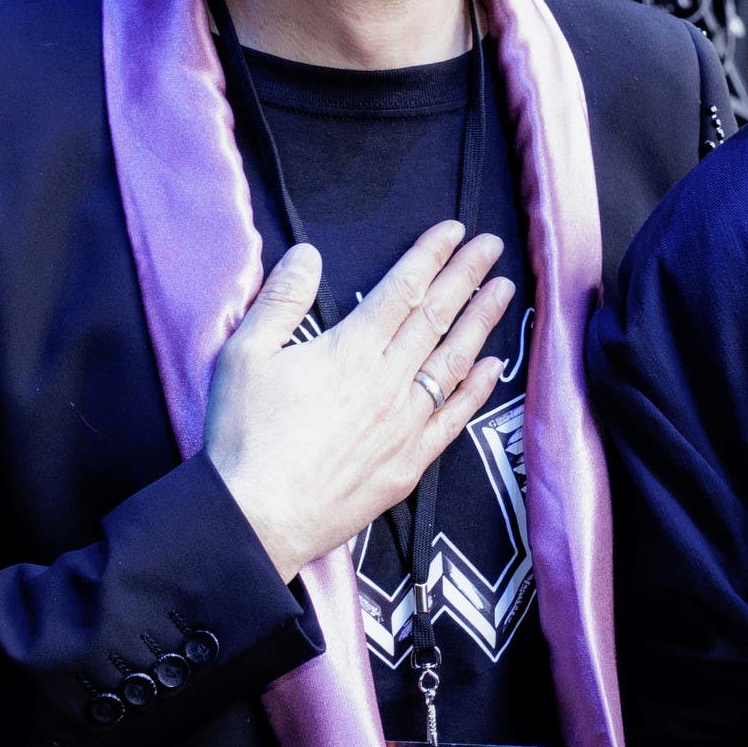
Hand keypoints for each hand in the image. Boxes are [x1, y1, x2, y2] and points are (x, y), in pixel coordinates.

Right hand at [202, 223, 515, 578]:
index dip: (431, 255)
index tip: (455, 230)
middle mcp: (388, 381)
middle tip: (492, 245)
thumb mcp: (244, 355)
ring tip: (503, 289)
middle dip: (466, 276)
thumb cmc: (244, 436)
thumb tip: (308, 254)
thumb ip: (281, 300)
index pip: (402, 290)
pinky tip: (493, 366)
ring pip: (453, 361)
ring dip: (481, 321)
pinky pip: (454, 418)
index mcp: (350, 350)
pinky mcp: (409, 463)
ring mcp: (405, 423)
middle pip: (436, 317)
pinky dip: (476, 389)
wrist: (256, 516)